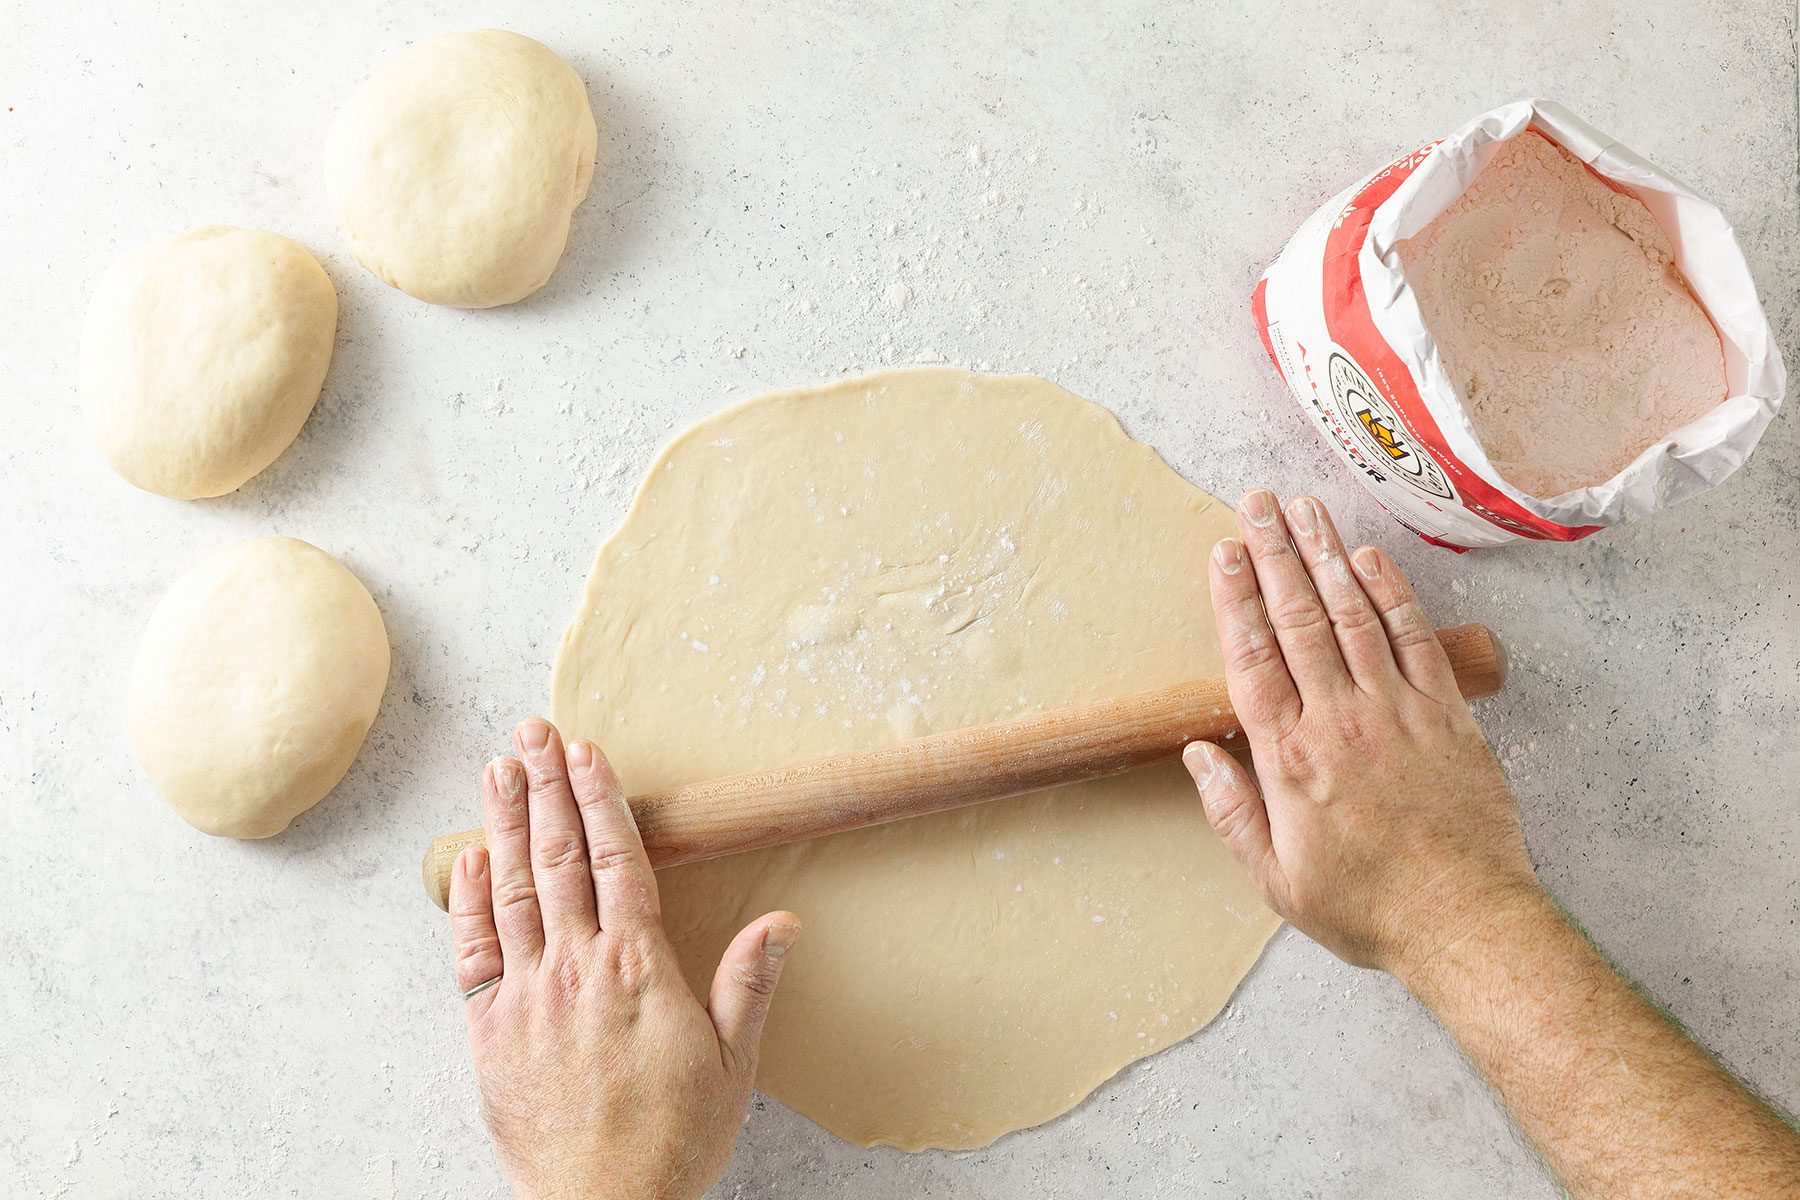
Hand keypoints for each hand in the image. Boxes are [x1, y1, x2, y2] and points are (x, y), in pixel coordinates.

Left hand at [449, 717, 799, 1199]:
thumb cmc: (672, 1141)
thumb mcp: (733, 1064)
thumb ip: (749, 984)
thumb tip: (782, 922)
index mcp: (638, 969)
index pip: (616, 860)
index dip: (598, 798)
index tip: (585, 750)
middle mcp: (575, 969)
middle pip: (557, 858)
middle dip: (545, 787)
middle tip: (532, 731)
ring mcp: (525, 997)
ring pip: (512, 890)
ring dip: (505, 823)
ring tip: (499, 767)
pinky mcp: (487, 1032)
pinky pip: (472, 952)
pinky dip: (469, 901)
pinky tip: (471, 858)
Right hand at [1183, 490, 1540, 975]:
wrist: (1463, 920)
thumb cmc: (1366, 906)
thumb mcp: (1275, 879)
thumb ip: (1233, 812)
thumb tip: (1200, 755)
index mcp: (1290, 758)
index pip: (1252, 658)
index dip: (1234, 599)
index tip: (1224, 552)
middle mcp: (1339, 720)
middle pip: (1298, 619)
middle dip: (1273, 554)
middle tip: (1257, 503)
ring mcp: (1396, 711)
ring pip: (1353, 615)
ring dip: (1326, 556)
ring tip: (1305, 509)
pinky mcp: (1446, 715)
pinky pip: (1415, 640)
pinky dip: (1392, 594)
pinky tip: (1371, 558)